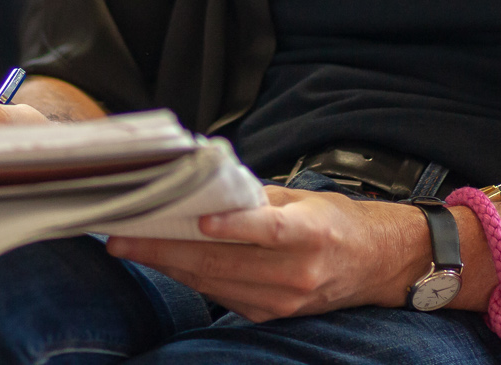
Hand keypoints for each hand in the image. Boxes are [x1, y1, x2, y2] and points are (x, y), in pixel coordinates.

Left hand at [106, 185, 429, 322]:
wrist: (376, 266)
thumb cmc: (337, 222)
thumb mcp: (305, 198)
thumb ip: (257, 196)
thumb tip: (206, 185)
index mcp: (312, 233)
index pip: (269, 230)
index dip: (233, 226)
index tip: (196, 219)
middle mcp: (297, 272)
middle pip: (223, 261)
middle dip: (167, 250)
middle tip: (124, 237)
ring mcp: (282, 300)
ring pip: (213, 282)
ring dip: (168, 265)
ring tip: (131, 247)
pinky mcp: (271, 315)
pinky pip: (220, 294)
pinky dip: (190, 277)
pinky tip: (164, 262)